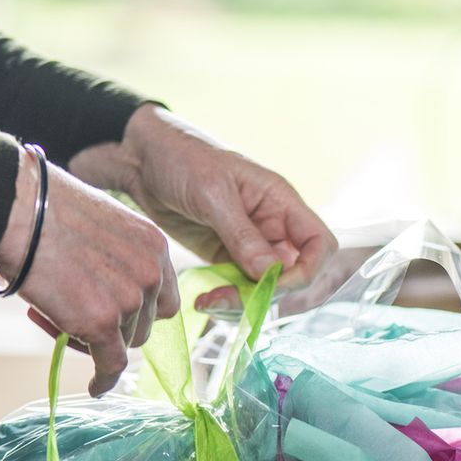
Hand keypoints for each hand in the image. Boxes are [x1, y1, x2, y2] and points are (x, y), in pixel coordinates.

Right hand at [0, 146, 178, 395]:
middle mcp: (150, 274)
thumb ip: (116, 257)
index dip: (142, 310)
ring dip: (97, 341)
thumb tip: (105, 287)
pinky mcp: (102, 324)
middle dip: (117, 327)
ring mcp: (128, 300)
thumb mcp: (102, 225)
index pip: (163, 296)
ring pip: (124, 343)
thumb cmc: (47, 211)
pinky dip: (104, 379)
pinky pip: (110, 364)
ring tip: (58, 319)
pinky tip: (96, 387)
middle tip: (77, 316)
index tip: (121, 316)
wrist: (19, 211)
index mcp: (154, 246)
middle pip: (144, 324)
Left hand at [69, 104, 337, 311]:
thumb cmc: (182, 158)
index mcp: (280, 201)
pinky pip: (238, 287)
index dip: (307, 270)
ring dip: (242, 303)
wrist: (141, 158)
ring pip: (264, 287)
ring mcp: (249, 244)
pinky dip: (225, 300)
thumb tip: (270, 274)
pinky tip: (202, 299)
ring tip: (208, 303)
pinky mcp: (225, 256)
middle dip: (265, 294)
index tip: (271, 283)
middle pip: (292, 275)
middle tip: (226, 300)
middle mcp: (272, 225)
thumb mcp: (212, 193)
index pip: (319, 244)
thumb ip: (242, 234)